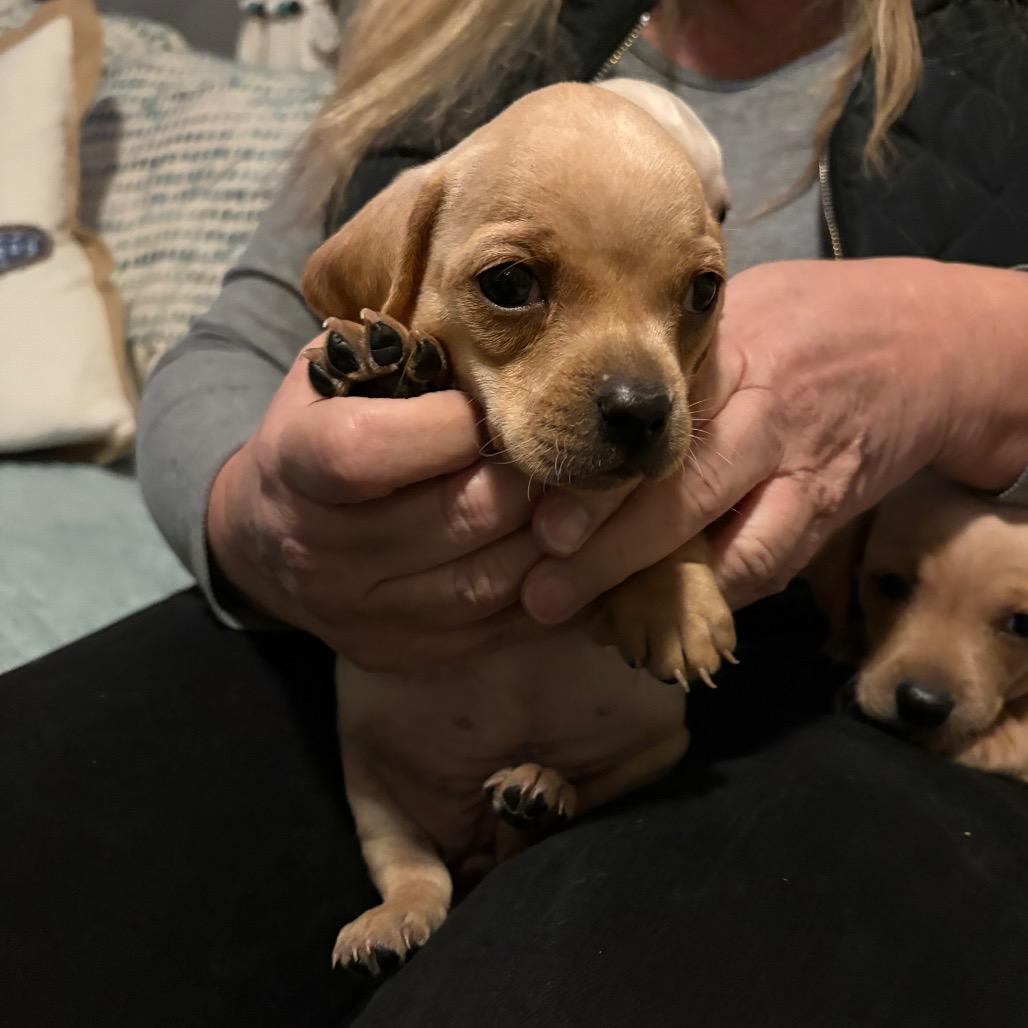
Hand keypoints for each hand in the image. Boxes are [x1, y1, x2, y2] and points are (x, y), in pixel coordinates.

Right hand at [208, 339, 546, 671]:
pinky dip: (545, 588)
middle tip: (561, 451)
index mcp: (295, 467)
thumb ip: (391, 351)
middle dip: (523, 478)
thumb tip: (490, 344)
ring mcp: (362, 617)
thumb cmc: (316, 433)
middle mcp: (322, 554)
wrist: (266, 537)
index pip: (374, 451)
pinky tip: (561, 551)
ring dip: (550, 536)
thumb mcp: (327, 375)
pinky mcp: (400, 656)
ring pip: (489, 580)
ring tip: (571, 498)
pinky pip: (497, 629)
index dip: (453, 425)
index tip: (490, 406)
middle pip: (456, 517)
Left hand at [522, 258, 1027, 619]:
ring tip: (598, 624)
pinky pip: (771, 565)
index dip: (600, 487)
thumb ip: (673, 358)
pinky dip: (718, 595)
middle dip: (610, 553)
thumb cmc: (809, 321)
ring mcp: (804, 470)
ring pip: (732, 545)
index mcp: (733, 356)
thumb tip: (577, 409)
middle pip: (682, 492)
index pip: (655, 428)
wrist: (932, 343)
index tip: (545, 529)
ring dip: (662, 593)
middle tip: (544, 595)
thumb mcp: (741, 308)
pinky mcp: (829, 510)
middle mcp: (766, 416)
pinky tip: (665, 614)